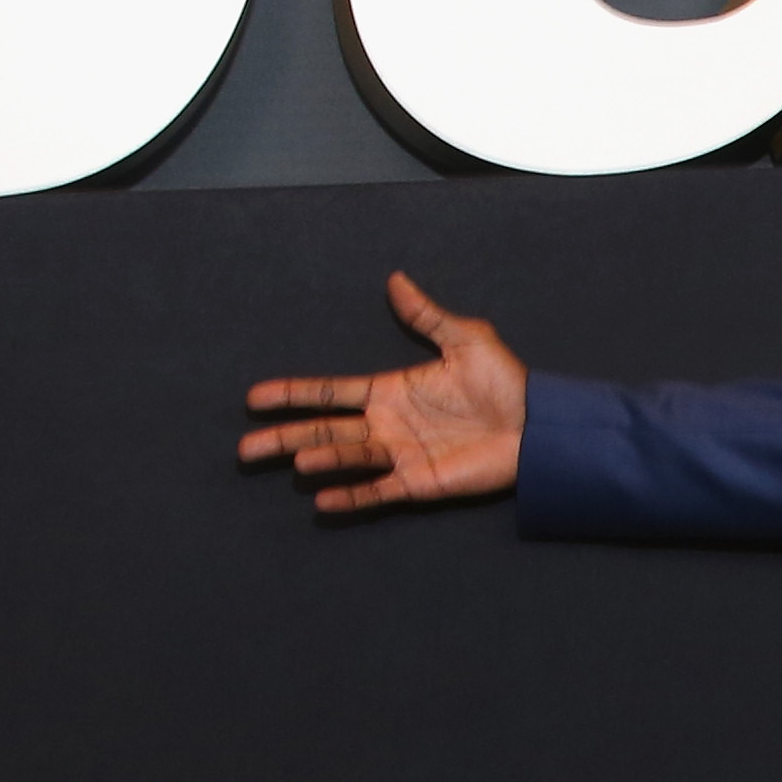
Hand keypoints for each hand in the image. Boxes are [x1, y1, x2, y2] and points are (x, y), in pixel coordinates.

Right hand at [240, 273, 526, 511]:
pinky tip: (323, 503)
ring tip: (296, 463)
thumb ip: (427, 315)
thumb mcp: (465, 339)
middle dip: (284, 438)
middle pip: (324, 431)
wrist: (536, 424)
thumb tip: (395, 279)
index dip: (293, 394)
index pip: (329, 393)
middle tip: (245, 450)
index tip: (255, 398)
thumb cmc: (504, 382)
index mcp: (389, 391)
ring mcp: (400, 455)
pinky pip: (378, 491)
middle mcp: (386, 425)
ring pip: (348, 459)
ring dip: (321, 461)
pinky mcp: (419, 482)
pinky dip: (351, 497)